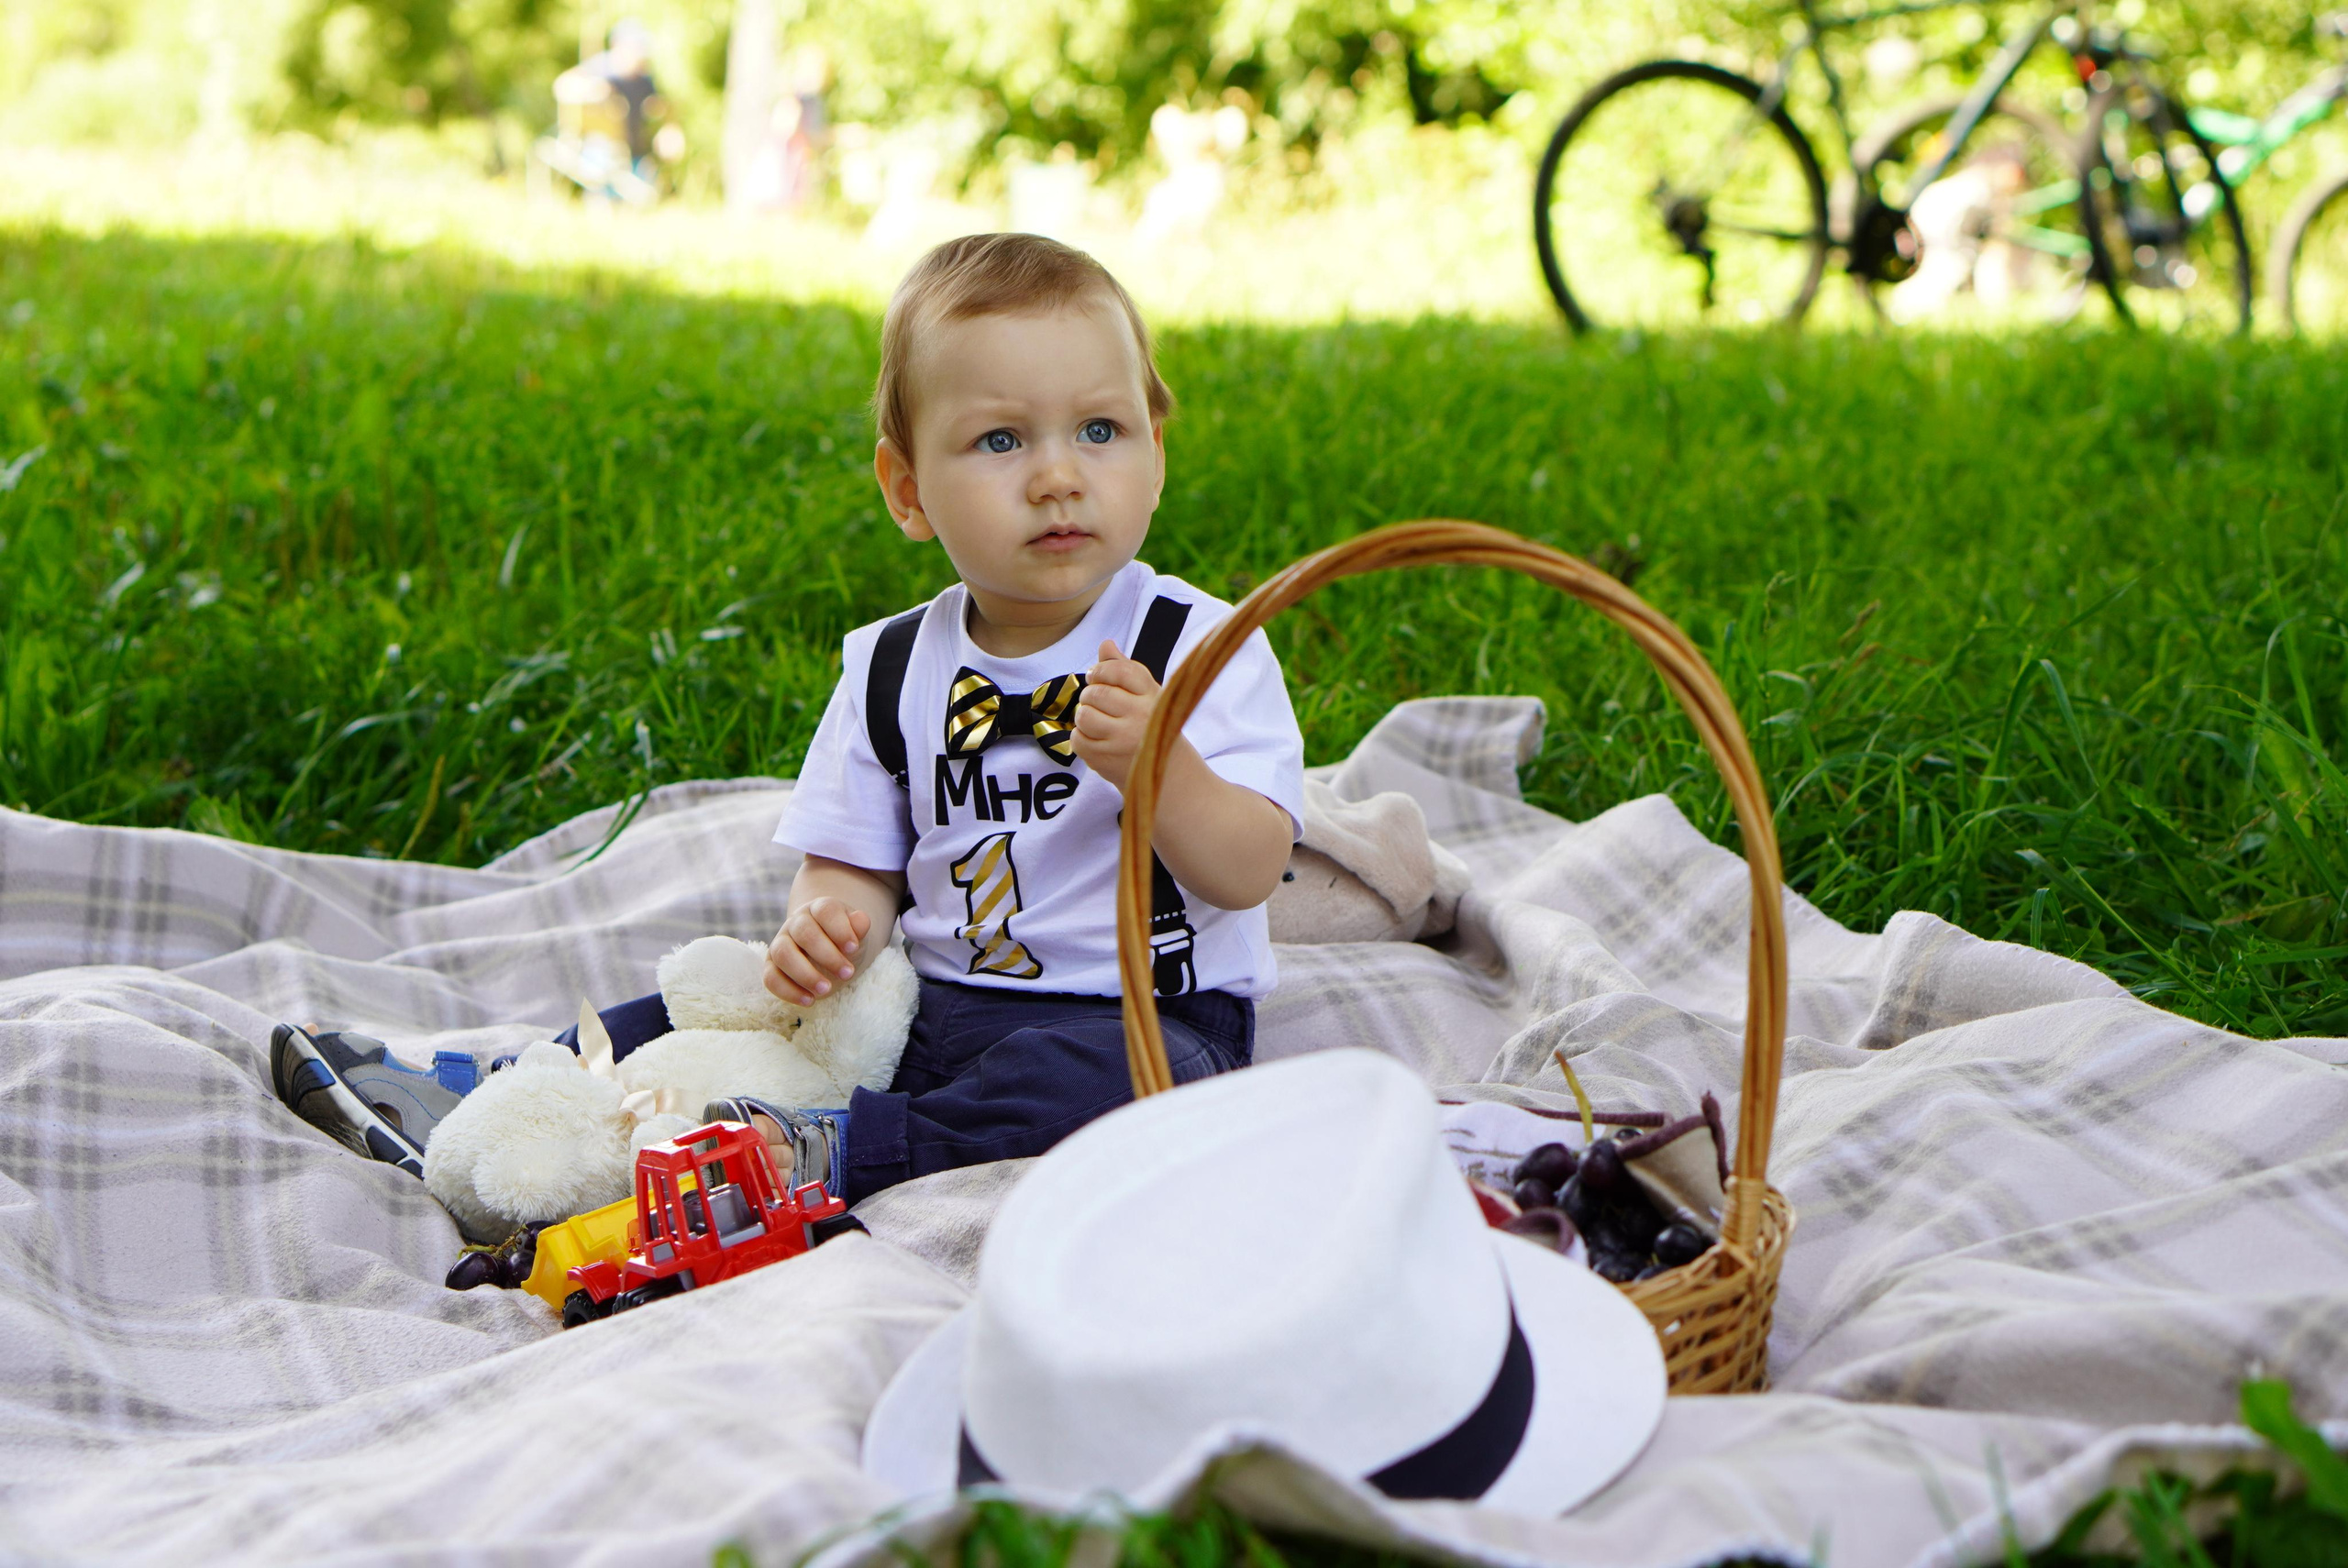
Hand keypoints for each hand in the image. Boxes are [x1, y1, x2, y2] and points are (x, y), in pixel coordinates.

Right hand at [764, 898, 871, 1005]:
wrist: (830, 954)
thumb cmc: (844, 942)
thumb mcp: (857, 935)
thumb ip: (859, 927)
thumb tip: (861, 920)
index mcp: (819, 909)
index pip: (825, 911)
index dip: (839, 929)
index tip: (854, 948)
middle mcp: (796, 923)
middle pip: (803, 932)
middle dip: (827, 955)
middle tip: (848, 974)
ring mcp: (780, 943)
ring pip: (782, 954)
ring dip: (804, 974)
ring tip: (827, 990)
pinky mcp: (772, 966)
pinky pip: (770, 978)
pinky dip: (788, 991)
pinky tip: (809, 1001)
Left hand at [1071, 639, 1160, 791]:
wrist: (1165, 773)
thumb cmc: (1151, 726)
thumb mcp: (1145, 694)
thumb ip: (1123, 668)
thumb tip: (1105, 643)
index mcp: (1151, 695)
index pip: (1120, 671)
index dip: (1100, 670)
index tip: (1096, 676)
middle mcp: (1140, 716)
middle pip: (1096, 693)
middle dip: (1090, 695)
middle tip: (1097, 703)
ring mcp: (1123, 740)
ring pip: (1084, 715)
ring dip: (1084, 716)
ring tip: (1096, 721)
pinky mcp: (1107, 759)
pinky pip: (1077, 739)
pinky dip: (1081, 738)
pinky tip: (1097, 739)